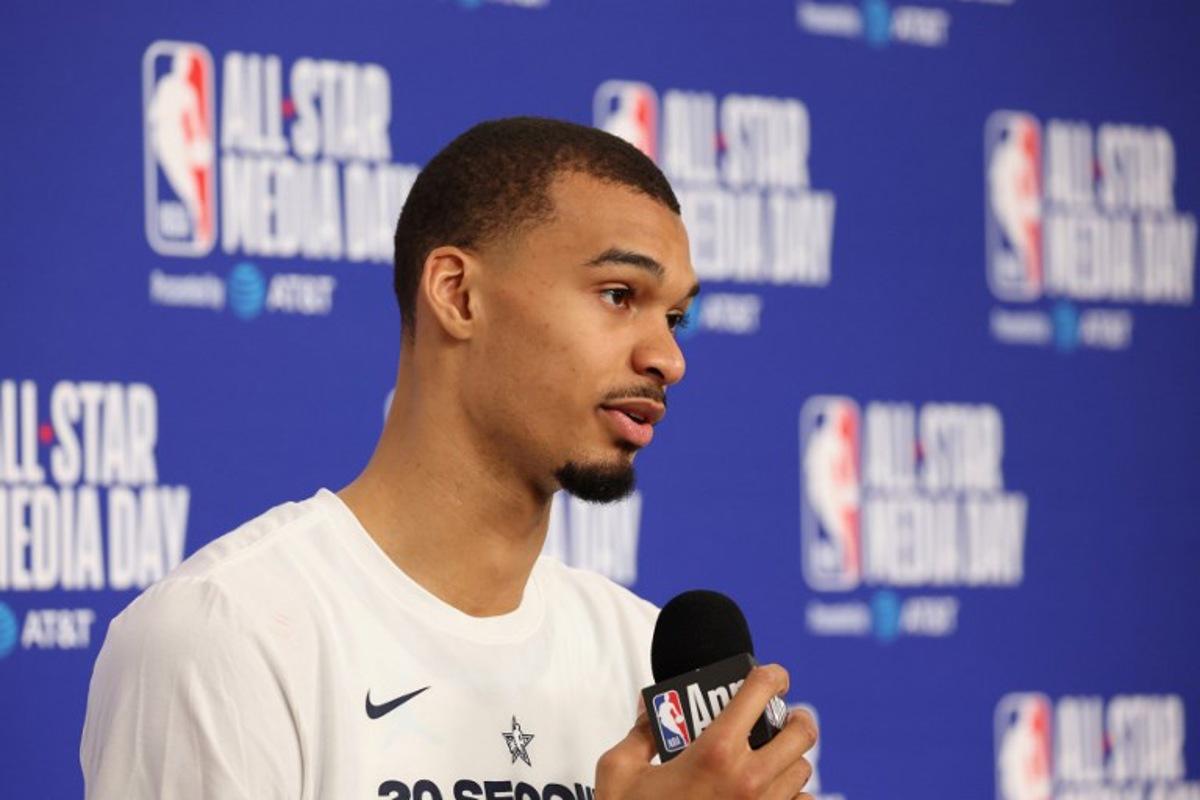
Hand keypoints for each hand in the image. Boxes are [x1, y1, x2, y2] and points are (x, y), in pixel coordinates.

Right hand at [595, 665, 818, 799]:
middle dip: (795, 717)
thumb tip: (650, 713)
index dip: (771, 675)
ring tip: (770, 755)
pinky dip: (793, 796)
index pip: (759, 692)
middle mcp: (748, 780)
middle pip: (800, 733)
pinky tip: (771, 792)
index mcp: (714, 752)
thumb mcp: (619, 770)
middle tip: (781, 716)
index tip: (773, 676)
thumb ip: (639, 734)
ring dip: (790, 757)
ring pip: (802, 771)